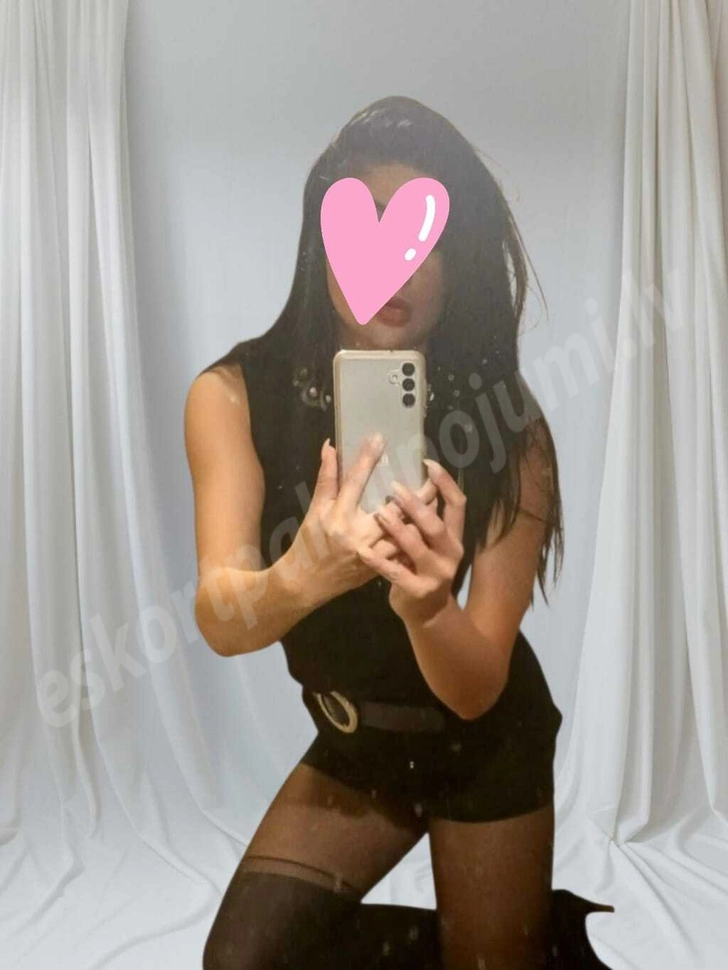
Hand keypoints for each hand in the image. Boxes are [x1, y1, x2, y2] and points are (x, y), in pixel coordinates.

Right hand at [291, 436, 436, 602]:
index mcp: (338, 518)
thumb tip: (330, 446)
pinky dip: (416, 537)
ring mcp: (371, 554)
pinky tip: (428, 524)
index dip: (366, 459)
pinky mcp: (380, 568)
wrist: (305, 584)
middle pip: (393, 510)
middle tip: (432, 475)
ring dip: (422, 516)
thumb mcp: (314, 510)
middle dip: (416, 493)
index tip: (379, 439)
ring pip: (405, 533)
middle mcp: (357, 536)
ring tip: (436, 498)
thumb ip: (326, 478)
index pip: (354, 482)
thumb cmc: (308, 543)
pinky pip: (403, 551)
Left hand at [357, 459, 465, 623]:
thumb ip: (423, 520)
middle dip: (416, 506)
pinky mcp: (418, 590)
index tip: (428, 463)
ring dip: (397, 528)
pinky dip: (379, 561)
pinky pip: (396, 573)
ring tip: (379, 512)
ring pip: (416, 547)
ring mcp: (436, 574)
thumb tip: (407, 483)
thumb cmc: (422, 568)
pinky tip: (363, 551)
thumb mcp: (430, 544)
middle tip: (395, 488)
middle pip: (436, 525)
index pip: (458, 504)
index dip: (445, 483)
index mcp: (454, 537)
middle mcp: (450, 553)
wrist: (427, 613)